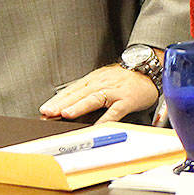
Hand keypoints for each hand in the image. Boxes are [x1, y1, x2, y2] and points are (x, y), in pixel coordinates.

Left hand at [39, 65, 157, 123]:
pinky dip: (105, 118)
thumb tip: (68, 103)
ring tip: (66, 114)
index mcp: (94, 80)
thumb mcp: (103, 80)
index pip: (72, 89)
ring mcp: (114, 91)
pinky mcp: (126, 99)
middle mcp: (102, 83)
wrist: (149, 68)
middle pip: (79, 93)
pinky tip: (97, 126)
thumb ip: (88, 91)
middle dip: (62, 103)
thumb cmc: (125, 78)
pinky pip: (115, 110)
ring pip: (94, 98)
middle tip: (47, 112)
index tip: (44, 109)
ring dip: (79, 106)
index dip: (58, 99)